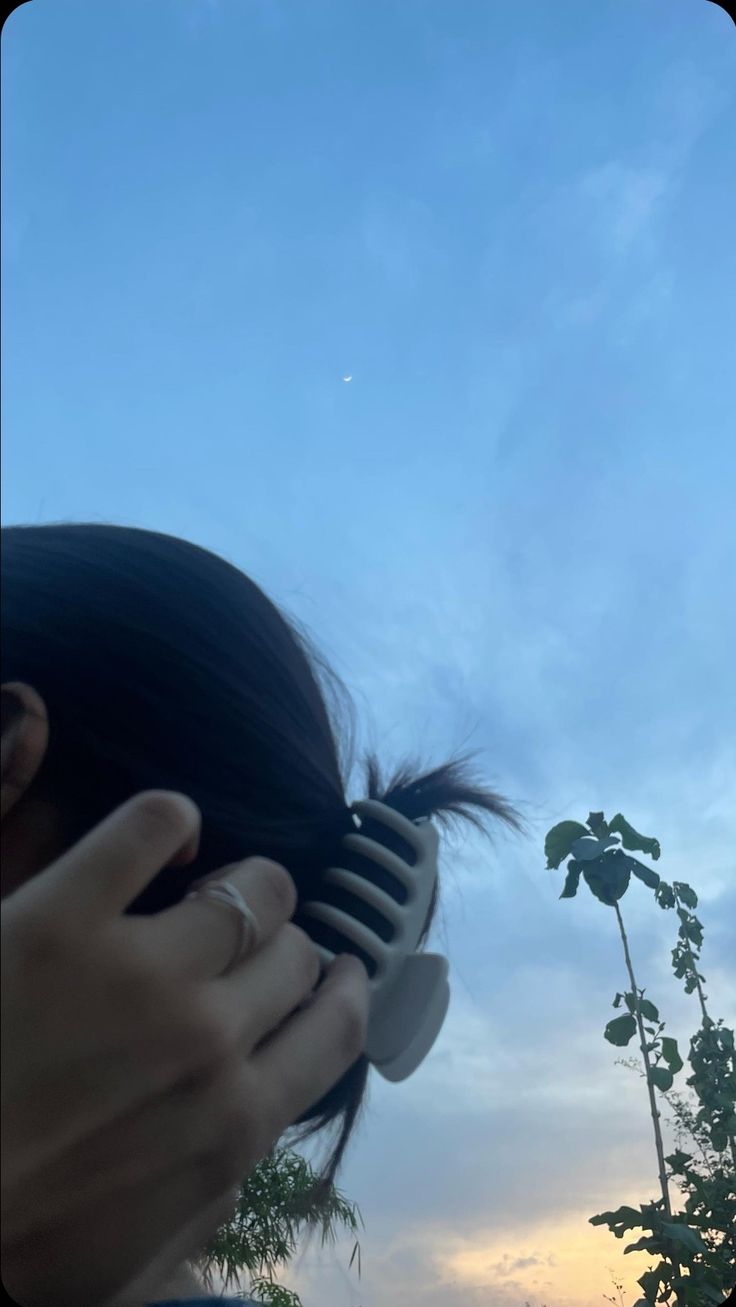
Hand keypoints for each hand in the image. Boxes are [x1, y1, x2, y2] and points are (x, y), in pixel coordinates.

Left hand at [1, 789, 368, 1306]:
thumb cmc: (16, 1255)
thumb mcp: (136, 1268)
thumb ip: (213, 1205)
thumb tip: (247, 1139)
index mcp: (233, 1126)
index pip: (336, 1030)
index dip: (343, 990)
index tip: (335, 973)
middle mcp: (208, 1040)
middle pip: (295, 953)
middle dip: (281, 945)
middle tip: (246, 944)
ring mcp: (141, 971)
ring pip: (250, 888)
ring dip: (243, 884)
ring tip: (210, 885)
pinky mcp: (62, 917)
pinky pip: (153, 824)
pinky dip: (170, 821)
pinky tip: (164, 842)